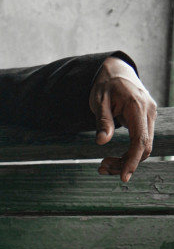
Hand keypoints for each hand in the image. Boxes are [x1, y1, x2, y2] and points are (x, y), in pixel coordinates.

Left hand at [89, 56, 156, 181]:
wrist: (116, 70)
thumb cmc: (105, 85)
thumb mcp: (99, 101)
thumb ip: (102, 121)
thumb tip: (101, 141)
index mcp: (138, 107)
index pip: (140, 140)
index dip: (132, 160)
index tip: (123, 177)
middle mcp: (149, 112)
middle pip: (144, 147)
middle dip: (125, 163)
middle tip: (101, 168)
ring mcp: (149, 116)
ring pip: (143, 147)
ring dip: (125, 160)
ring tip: (103, 165)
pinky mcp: (146, 119)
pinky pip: (141, 141)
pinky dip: (128, 152)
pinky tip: (113, 158)